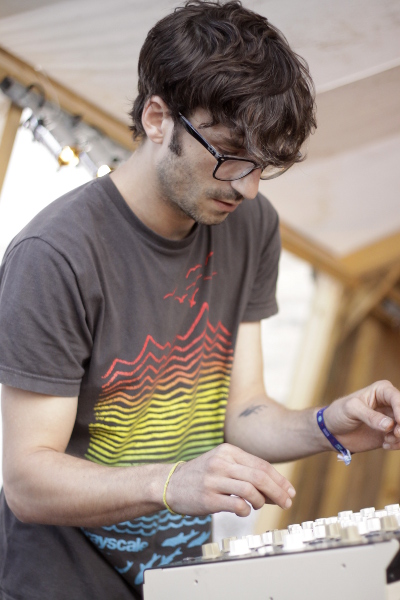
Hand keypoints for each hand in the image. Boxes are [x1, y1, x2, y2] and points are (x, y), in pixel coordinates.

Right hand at [165, 443, 295, 516]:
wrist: (170, 483)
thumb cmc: (202, 475)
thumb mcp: (222, 463)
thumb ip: (245, 471)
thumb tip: (274, 489)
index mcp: (228, 451)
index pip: (261, 465)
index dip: (279, 479)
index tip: (289, 491)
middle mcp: (221, 462)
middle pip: (259, 477)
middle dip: (278, 491)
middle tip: (286, 502)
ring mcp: (214, 479)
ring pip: (250, 490)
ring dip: (261, 501)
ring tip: (259, 505)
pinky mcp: (208, 498)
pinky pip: (236, 504)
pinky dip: (246, 509)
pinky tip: (244, 510)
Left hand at [323, 380, 399, 452]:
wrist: (332, 431)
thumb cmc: (339, 413)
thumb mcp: (350, 410)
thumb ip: (369, 416)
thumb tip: (389, 425)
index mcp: (382, 390)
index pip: (398, 398)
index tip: (398, 423)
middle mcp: (390, 403)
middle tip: (396, 434)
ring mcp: (391, 419)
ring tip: (386, 440)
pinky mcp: (390, 433)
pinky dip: (398, 444)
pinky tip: (385, 445)